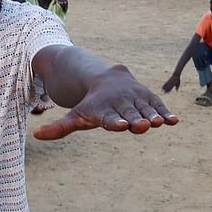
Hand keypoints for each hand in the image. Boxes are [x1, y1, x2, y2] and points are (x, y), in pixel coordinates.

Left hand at [32, 66, 176, 140]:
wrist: (106, 76)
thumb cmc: (89, 103)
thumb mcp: (75, 115)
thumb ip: (59, 127)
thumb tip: (36, 135)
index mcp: (103, 110)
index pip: (109, 118)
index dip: (115, 122)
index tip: (121, 126)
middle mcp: (120, 103)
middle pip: (128, 114)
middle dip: (135, 120)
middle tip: (142, 126)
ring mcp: (135, 99)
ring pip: (144, 109)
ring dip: (152, 116)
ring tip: (160, 123)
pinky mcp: (147, 97)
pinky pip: (157, 105)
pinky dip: (165, 112)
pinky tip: (175, 121)